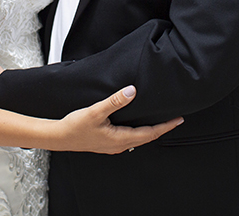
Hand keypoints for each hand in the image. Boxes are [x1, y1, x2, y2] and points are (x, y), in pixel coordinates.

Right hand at [56, 85, 183, 154]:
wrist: (59, 137)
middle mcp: (119, 145)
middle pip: (147, 137)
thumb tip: (131, 91)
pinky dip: (139, 132)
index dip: (166, 126)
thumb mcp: (96, 111)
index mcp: (120, 138)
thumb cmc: (76, 126)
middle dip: (162, 128)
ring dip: (150, 130)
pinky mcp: (107, 143)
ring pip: (138, 139)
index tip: (178, 120)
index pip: (150, 133)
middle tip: (175, 120)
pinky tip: (137, 125)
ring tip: (160, 121)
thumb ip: (115, 101)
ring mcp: (113, 146)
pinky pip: (129, 138)